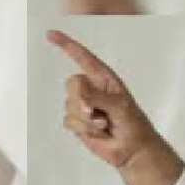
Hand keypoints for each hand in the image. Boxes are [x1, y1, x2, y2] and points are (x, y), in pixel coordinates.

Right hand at [47, 29, 182, 184]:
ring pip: (69, 105)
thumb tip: (78, 92)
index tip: (50, 35)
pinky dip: (83, 128)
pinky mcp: (77, 122)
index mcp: (104, 79)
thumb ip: (98, 96)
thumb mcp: (120, 106)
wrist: (133, 150)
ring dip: (87, 119)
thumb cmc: (133, 124)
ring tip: (105, 124)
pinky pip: (68, 121)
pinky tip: (98, 131)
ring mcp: (82, 105)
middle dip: (82, 99)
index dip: (66, 45)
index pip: (83, 57)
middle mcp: (91, 89)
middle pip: (72, 83)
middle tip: (97, 112)